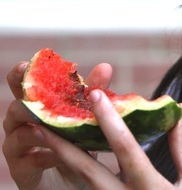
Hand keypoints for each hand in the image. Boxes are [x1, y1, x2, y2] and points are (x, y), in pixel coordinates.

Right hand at [2, 60, 111, 189]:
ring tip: (45, 128)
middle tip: (34, 99)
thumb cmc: (78, 140)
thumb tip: (106, 66)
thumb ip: (94, 91)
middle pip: (14, 108)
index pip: (21, 85)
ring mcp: (18, 148)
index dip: (20, 75)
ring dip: (34, 129)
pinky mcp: (23, 171)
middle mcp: (21, 124)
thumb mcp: (87, 115)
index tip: (26, 65)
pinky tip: (59, 153)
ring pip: (18, 134)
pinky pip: (29, 161)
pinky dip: (45, 155)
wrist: (78, 178)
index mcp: (35, 104)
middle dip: (25, 102)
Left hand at [33, 90, 181, 189]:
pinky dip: (76, 179)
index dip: (110, 121)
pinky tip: (68, 162)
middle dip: (65, 146)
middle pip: (90, 172)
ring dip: (65, 162)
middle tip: (44, 121)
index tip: (95, 95)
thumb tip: (178, 107)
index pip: (126, 149)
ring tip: (48, 138)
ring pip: (83, 187)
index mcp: (151, 189)